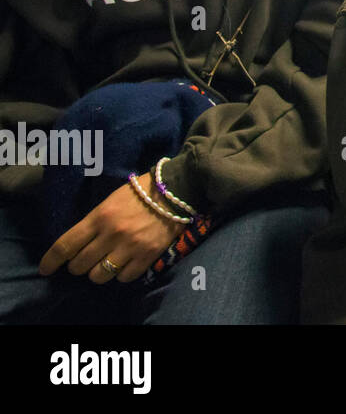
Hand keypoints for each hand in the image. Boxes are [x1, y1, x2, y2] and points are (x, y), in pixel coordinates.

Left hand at [39, 172, 184, 284]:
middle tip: (83, 261)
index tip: (46, 269)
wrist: (177, 190)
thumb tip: (78, 244)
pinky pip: (124, 277)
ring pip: (99, 275)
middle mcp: (111, 234)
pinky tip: (124, 265)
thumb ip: (94, 221)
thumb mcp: (110, 201)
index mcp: (99, 217)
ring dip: (97, 273)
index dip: (51, 261)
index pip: (65, 245)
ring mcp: (130, 246)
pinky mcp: (148, 255)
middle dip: (76, 266)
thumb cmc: (140, 192)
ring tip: (104, 265)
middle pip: (79, 265)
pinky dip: (121, 274)